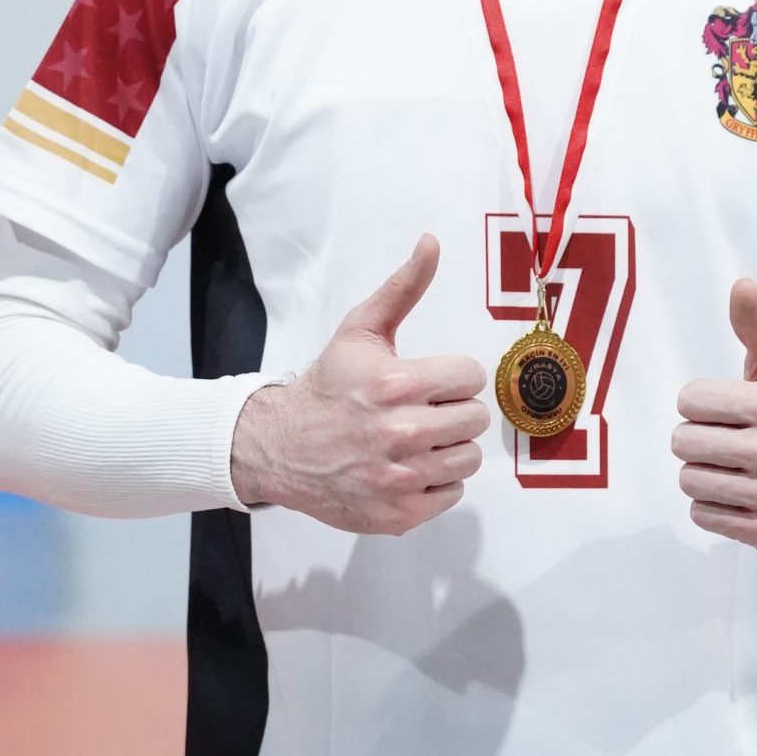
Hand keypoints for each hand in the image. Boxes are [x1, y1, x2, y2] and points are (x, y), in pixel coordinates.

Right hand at [230, 234, 488, 533]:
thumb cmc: (327, 387)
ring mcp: (400, 477)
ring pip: (467, 458)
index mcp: (396, 384)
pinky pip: (452, 493)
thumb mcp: (360, 331)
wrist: (281, 446)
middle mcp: (401, 433)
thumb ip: (403, 288)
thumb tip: (432, 243)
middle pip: (475, 419)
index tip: (429, 383)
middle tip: (422, 412)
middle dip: (452, 412)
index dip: (452, 377)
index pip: (470, 377)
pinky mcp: (399, 512)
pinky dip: (436, 482)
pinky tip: (407, 467)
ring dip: (448, 448)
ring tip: (416, 440)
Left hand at [672, 279, 756, 549]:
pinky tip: (736, 489)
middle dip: (694, 436)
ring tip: (728, 463)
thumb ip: (755, 326)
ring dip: (701, 470)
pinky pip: (705, 516)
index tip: (718, 405)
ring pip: (691, 481)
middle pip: (685, 443)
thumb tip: (740, 284)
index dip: (698, 401)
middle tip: (718, 436)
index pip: (691, 401)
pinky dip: (711, 503)